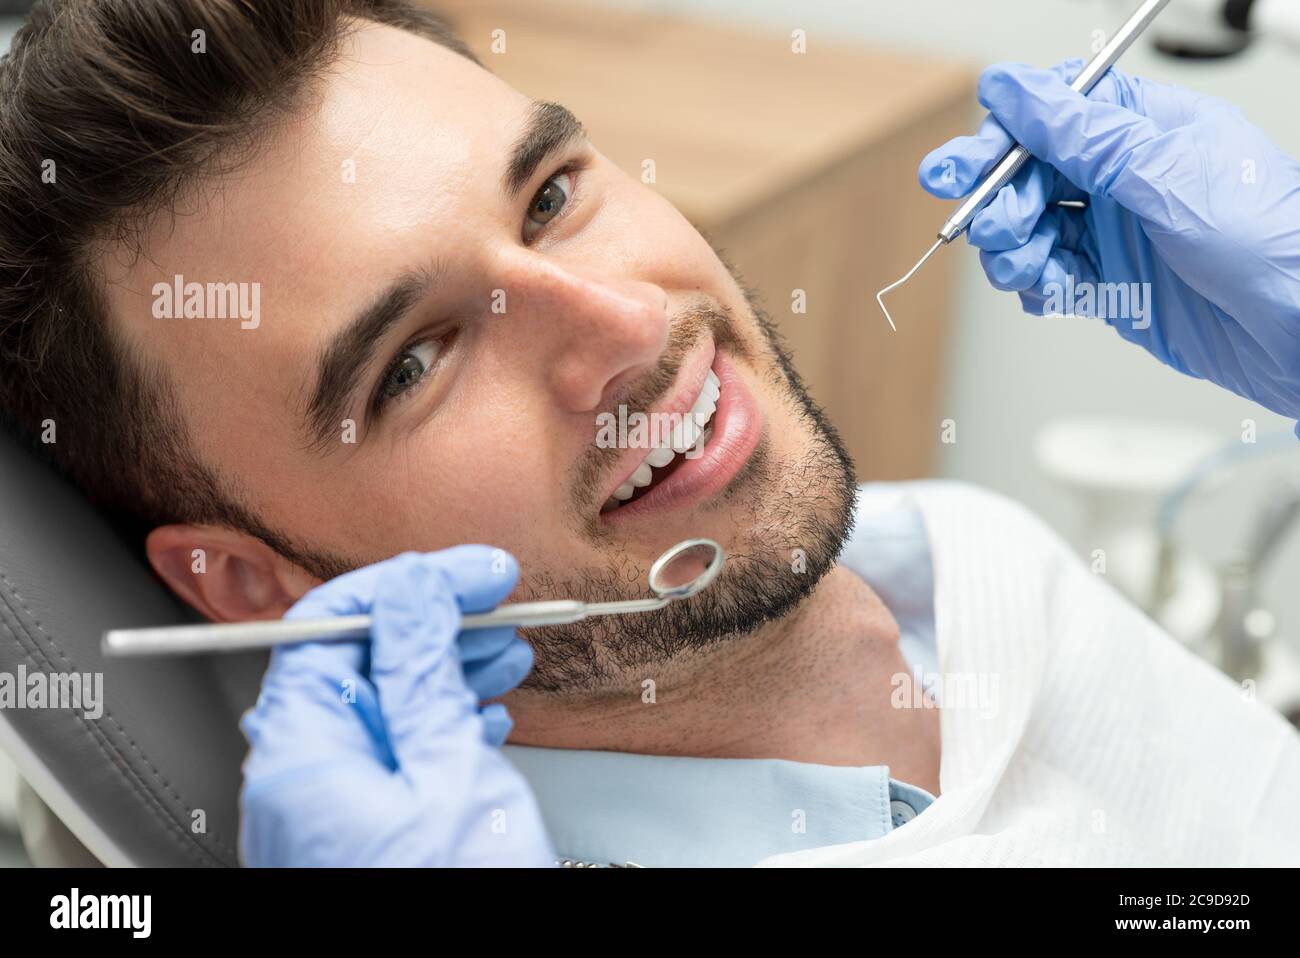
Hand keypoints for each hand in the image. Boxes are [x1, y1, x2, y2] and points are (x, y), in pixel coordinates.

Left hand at [239, 546, 553, 866]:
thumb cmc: (443, 904)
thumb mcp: (452, 773)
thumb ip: (422, 675)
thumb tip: (411, 589)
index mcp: (300, 752)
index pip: (330, 623)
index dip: (408, 583)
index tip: (475, 572)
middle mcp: (299, 777)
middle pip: (359, 661)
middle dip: (439, 625)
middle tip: (502, 605)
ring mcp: (327, 808)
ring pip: (384, 707)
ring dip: (450, 671)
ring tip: (510, 651)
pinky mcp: (360, 831)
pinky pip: (392, 754)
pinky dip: (443, 725)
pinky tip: (485, 714)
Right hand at [920, 60, 1299, 421]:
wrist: (1298, 328)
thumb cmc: (1268, 237)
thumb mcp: (1164, 170)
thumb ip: (1081, 134)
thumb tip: (1016, 90)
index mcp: (1142, 129)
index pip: (1052, 115)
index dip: (1002, 138)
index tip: (965, 166)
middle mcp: (1123, 177)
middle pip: (1028, 174)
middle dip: (998, 199)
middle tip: (985, 222)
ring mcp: (1115, 232)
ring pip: (1029, 229)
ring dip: (1012, 249)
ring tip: (1026, 265)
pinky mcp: (1110, 285)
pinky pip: (1047, 277)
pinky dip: (1035, 286)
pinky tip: (1047, 290)